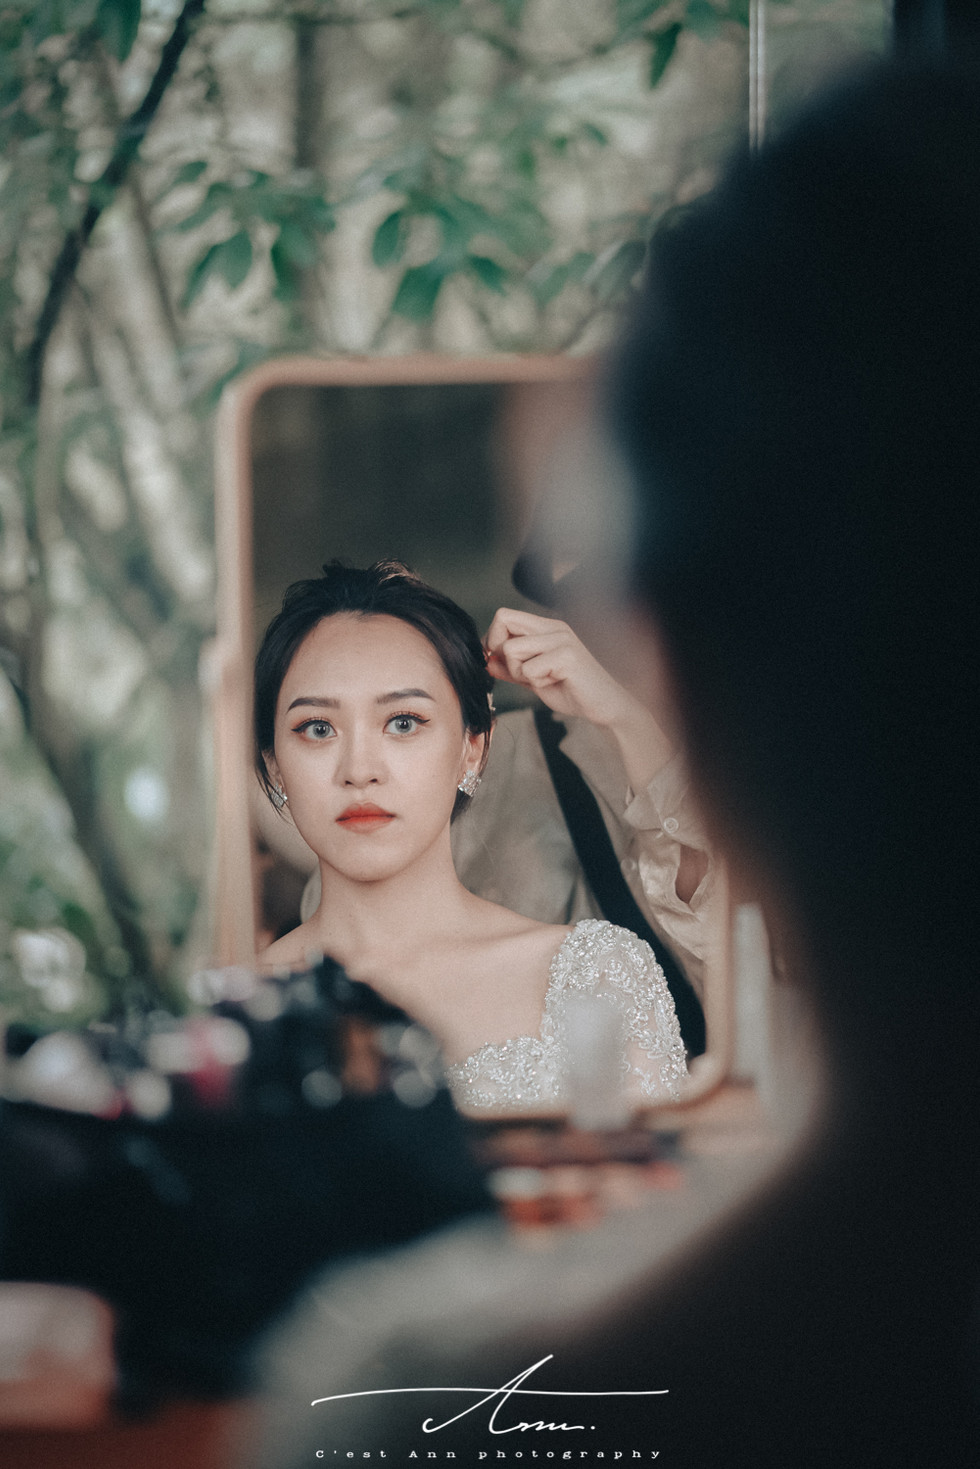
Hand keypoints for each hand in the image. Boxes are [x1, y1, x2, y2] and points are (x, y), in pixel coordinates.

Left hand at [484, 608, 635, 727]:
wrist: (602, 705)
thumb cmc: (570, 690)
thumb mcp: (533, 678)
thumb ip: (511, 668)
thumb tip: (487, 661)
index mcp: (545, 627)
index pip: (504, 616)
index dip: (492, 638)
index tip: (497, 660)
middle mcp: (553, 628)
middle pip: (503, 622)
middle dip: (501, 653)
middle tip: (520, 672)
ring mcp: (560, 640)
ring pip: (511, 650)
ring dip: (520, 672)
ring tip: (542, 679)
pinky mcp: (566, 656)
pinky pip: (529, 669)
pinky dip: (536, 683)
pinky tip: (555, 683)